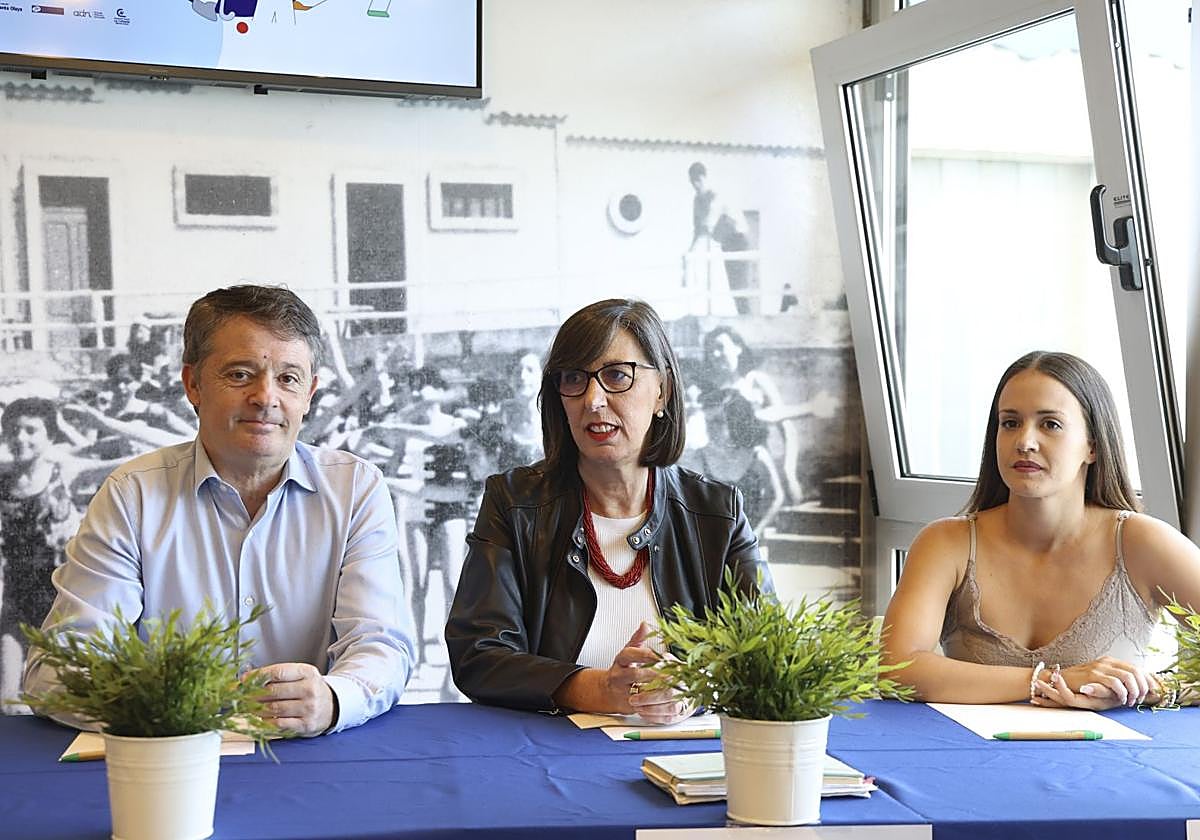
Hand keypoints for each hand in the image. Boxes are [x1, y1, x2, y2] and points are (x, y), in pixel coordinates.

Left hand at [246, 662, 335, 736]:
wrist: (332, 706)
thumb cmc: (310, 689)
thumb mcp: (299, 675)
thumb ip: (276, 675)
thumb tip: (247, 677)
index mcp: (307, 673)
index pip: (278, 672)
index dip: (258, 676)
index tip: (245, 679)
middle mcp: (310, 689)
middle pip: (273, 691)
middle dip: (253, 694)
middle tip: (243, 695)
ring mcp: (309, 708)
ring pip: (273, 708)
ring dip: (256, 708)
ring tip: (250, 706)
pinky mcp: (306, 725)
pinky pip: (279, 724)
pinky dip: (266, 721)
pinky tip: (262, 717)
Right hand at [606, 622, 690, 724]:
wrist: (607, 691)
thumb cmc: (621, 670)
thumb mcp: (628, 652)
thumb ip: (637, 639)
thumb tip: (644, 624)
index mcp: (621, 660)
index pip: (631, 654)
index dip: (647, 655)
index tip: (661, 656)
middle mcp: (619, 675)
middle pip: (636, 674)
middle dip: (654, 674)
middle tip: (671, 674)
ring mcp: (622, 690)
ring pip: (639, 691)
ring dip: (656, 689)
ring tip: (671, 686)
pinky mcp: (628, 705)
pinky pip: (642, 704)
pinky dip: (654, 702)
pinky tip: (665, 698)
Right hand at [1032, 657, 1160, 709]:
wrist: (1061, 680)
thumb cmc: (1085, 685)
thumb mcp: (1105, 682)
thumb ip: (1120, 683)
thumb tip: (1143, 691)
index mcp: (1113, 662)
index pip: (1138, 669)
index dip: (1149, 681)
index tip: (1153, 694)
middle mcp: (1108, 662)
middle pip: (1137, 671)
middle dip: (1143, 688)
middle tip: (1141, 700)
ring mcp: (1101, 667)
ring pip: (1129, 677)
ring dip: (1134, 691)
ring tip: (1131, 701)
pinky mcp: (1094, 674)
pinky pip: (1115, 683)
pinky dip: (1122, 693)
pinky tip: (1121, 700)